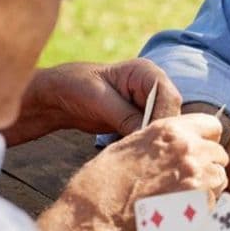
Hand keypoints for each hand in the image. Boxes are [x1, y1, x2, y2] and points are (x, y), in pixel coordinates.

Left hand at [7, 59, 181, 144]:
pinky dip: (144, 145)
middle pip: (170, 114)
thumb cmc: (76, 86)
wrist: (59, 96)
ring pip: (162, 127)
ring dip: (152, 141)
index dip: (163, 118)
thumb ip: (125, 116)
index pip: (168, 97)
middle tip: (148, 154)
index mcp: (146, 72)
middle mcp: (153, 87)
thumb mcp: (99, 100)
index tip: (149, 139)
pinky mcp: (140, 120)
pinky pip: (150, 135)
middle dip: (159, 133)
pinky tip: (136, 157)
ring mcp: (148, 105)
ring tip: (140, 158)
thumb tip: (146, 136)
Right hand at [40, 113, 227, 230]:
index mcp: (170, 130)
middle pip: (219, 154)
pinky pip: (214, 202)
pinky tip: (180, 212)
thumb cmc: (104, 183)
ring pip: (220, 178)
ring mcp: (197, 176)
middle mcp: (188, 148)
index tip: (199, 150)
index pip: (212, 125)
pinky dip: (202, 207)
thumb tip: (180, 142)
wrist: (95, 216)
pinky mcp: (200, 203)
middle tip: (187, 180)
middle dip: (208, 165)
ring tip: (182, 198)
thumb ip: (163, 141)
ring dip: (208, 187)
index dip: (206, 139)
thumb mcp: (132, 145)